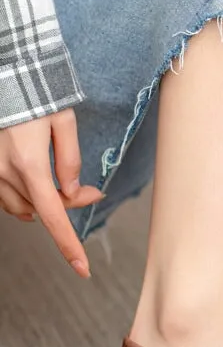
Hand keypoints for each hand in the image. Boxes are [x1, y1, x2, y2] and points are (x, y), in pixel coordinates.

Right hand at [0, 109, 103, 277]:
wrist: (5, 78)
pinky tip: (37, 184)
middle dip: (69, 204)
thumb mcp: (63, 121)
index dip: (69, 245)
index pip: (54, 215)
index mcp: (30, 163)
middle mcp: (5, 173)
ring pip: (24, 207)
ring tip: (63, 182)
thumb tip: (72, 193)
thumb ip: (69, 159)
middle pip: (44, 210)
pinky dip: (26, 197)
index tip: (82, 268)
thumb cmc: (36, 96)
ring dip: (46, 202)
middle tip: (90, 190)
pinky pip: (6, 197)